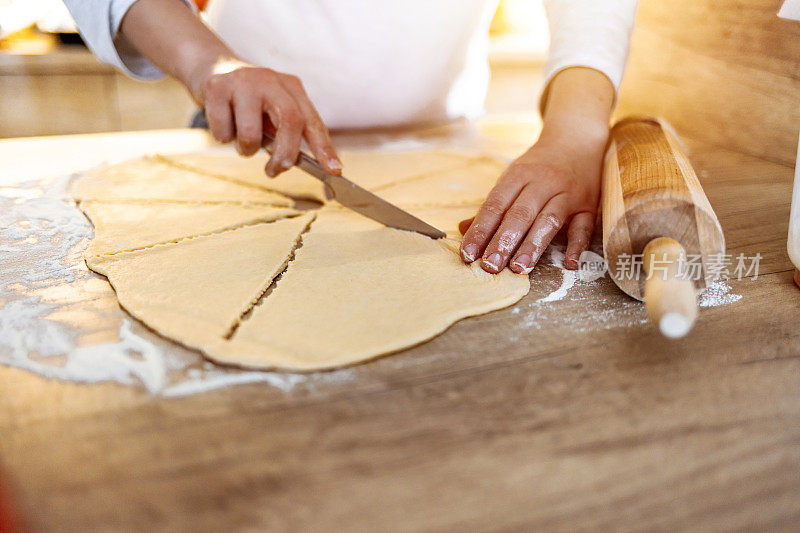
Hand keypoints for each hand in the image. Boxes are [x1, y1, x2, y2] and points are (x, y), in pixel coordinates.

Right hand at [195, 60, 341, 176]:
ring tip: (240, 141)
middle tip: (274, 171)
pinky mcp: (217, 87)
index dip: (324, 148)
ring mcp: (244, 81)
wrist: (209, 66)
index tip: (335, 170)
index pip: (312, 121)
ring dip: (245, 149)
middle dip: (284, 154)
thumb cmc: (248, 101)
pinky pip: (223, 131)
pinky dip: (223, 137)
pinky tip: (223, 123)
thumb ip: (287, 133)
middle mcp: (272, 80)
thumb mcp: (273, 111)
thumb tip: (297, 163)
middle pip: (290, 121)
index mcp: (292, 88)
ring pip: (251, 133)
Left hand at [458, 129, 606, 274]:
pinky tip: (568, 264)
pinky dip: (577, 246)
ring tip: (519, 268)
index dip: (480, 230)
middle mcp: (543, 183)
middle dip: (503, 242)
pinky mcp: (588, 206)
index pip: (495, 205)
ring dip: (533, 246)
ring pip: (549, 220)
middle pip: (520, 214)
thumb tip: (463, 229)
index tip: (468, 254)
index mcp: (519, 175)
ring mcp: (567, 194)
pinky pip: (584, 227)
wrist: (577, 140)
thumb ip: (492, 206)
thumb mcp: (513, 177)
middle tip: (490, 266)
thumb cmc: (539, 166)